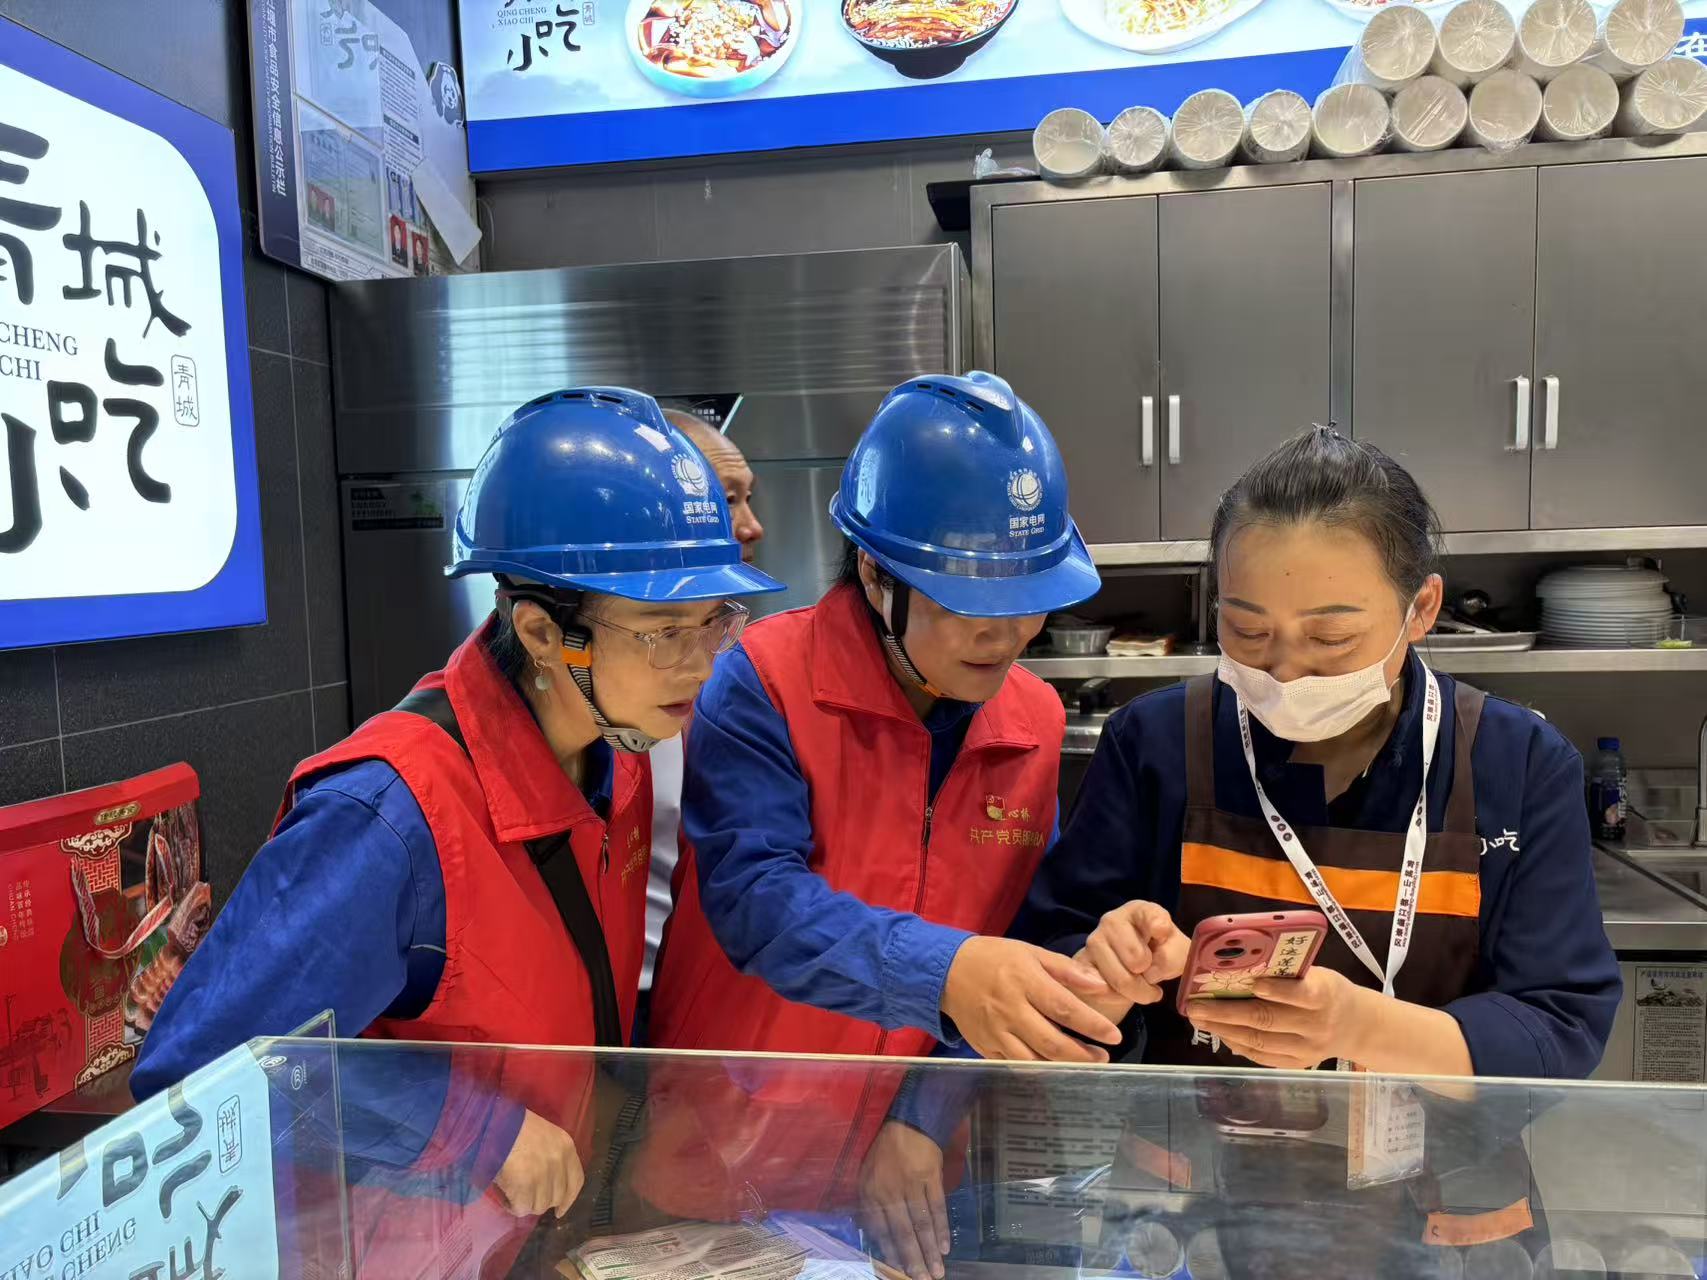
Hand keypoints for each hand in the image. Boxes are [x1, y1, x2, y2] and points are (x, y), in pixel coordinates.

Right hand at [492, 1109, 584, 1217]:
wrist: (491, 1123)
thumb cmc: (512, 1126)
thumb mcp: (542, 1134)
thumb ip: (551, 1156)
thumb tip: (548, 1185)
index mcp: (566, 1146)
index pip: (576, 1181)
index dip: (568, 1200)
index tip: (560, 1211)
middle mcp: (558, 1161)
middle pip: (556, 1197)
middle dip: (540, 1200)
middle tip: (524, 1195)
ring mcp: (542, 1175)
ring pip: (539, 1206)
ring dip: (525, 1203)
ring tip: (511, 1190)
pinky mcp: (525, 1187)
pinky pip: (522, 1209)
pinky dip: (512, 1206)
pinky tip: (504, 1195)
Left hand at [859, 1121, 948, 1279]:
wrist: (909, 1124)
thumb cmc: (885, 1153)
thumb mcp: (867, 1175)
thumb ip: (871, 1204)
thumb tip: (875, 1235)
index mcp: (871, 1192)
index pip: (881, 1230)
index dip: (891, 1253)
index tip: (899, 1272)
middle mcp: (890, 1191)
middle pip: (903, 1232)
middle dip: (913, 1259)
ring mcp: (912, 1185)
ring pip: (921, 1224)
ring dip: (929, 1250)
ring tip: (937, 1271)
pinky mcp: (932, 1178)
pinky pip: (937, 1207)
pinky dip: (942, 1228)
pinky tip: (945, 1246)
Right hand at [941, 936, 1119, 1063]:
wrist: (947, 971)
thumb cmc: (995, 958)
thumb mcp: (1031, 953)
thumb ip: (1067, 970)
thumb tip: (1102, 985)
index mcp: (1023, 980)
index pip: (1064, 1007)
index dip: (1092, 1024)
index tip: (1114, 1035)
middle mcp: (1009, 1009)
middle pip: (1051, 1041)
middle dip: (1083, 1054)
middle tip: (1104, 1057)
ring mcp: (995, 1032)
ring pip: (1033, 1059)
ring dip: (1063, 1066)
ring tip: (1084, 1064)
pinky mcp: (984, 1047)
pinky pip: (1014, 1065)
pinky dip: (1037, 1070)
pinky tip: (1055, 1067)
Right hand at [1081, 901, 1189, 1007]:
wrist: (1127, 969)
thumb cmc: (1158, 953)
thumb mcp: (1177, 954)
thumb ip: (1173, 958)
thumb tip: (1150, 972)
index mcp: (1140, 911)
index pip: (1150, 915)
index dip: (1158, 925)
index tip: (1162, 933)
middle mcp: (1112, 920)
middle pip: (1138, 958)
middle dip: (1150, 975)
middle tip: (1150, 972)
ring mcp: (1094, 941)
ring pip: (1122, 980)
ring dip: (1138, 992)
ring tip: (1142, 986)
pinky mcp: (1081, 963)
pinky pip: (1103, 990)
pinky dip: (1118, 997)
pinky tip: (1120, 990)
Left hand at [1184, 968, 1372, 1069]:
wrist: (1357, 1025)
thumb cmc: (1326, 989)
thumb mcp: (1316, 974)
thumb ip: (1286, 973)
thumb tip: (1239, 968)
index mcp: (1323, 995)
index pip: (1300, 994)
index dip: (1277, 990)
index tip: (1253, 984)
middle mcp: (1316, 1025)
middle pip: (1268, 1020)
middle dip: (1226, 1014)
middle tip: (1195, 1008)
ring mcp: (1308, 1049)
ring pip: (1261, 1042)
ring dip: (1225, 1031)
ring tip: (1200, 1020)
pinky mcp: (1300, 1064)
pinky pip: (1264, 1057)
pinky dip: (1240, 1046)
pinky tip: (1221, 1034)